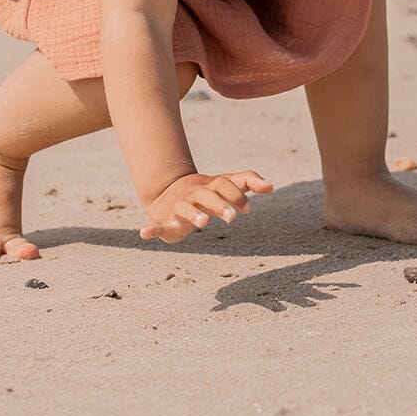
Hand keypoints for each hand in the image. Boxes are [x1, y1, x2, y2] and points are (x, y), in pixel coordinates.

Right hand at [139, 170, 273, 243]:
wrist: (169, 191)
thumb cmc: (206, 191)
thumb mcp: (225, 184)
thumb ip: (247, 182)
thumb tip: (272, 186)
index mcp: (210, 186)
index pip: (225, 185)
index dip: (237, 196)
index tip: (248, 211)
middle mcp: (194, 194)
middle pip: (207, 196)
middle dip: (219, 205)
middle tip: (232, 218)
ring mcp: (179, 206)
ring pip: (186, 208)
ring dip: (194, 215)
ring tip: (203, 224)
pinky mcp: (165, 220)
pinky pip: (156, 224)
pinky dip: (150, 228)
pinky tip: (144, 233)